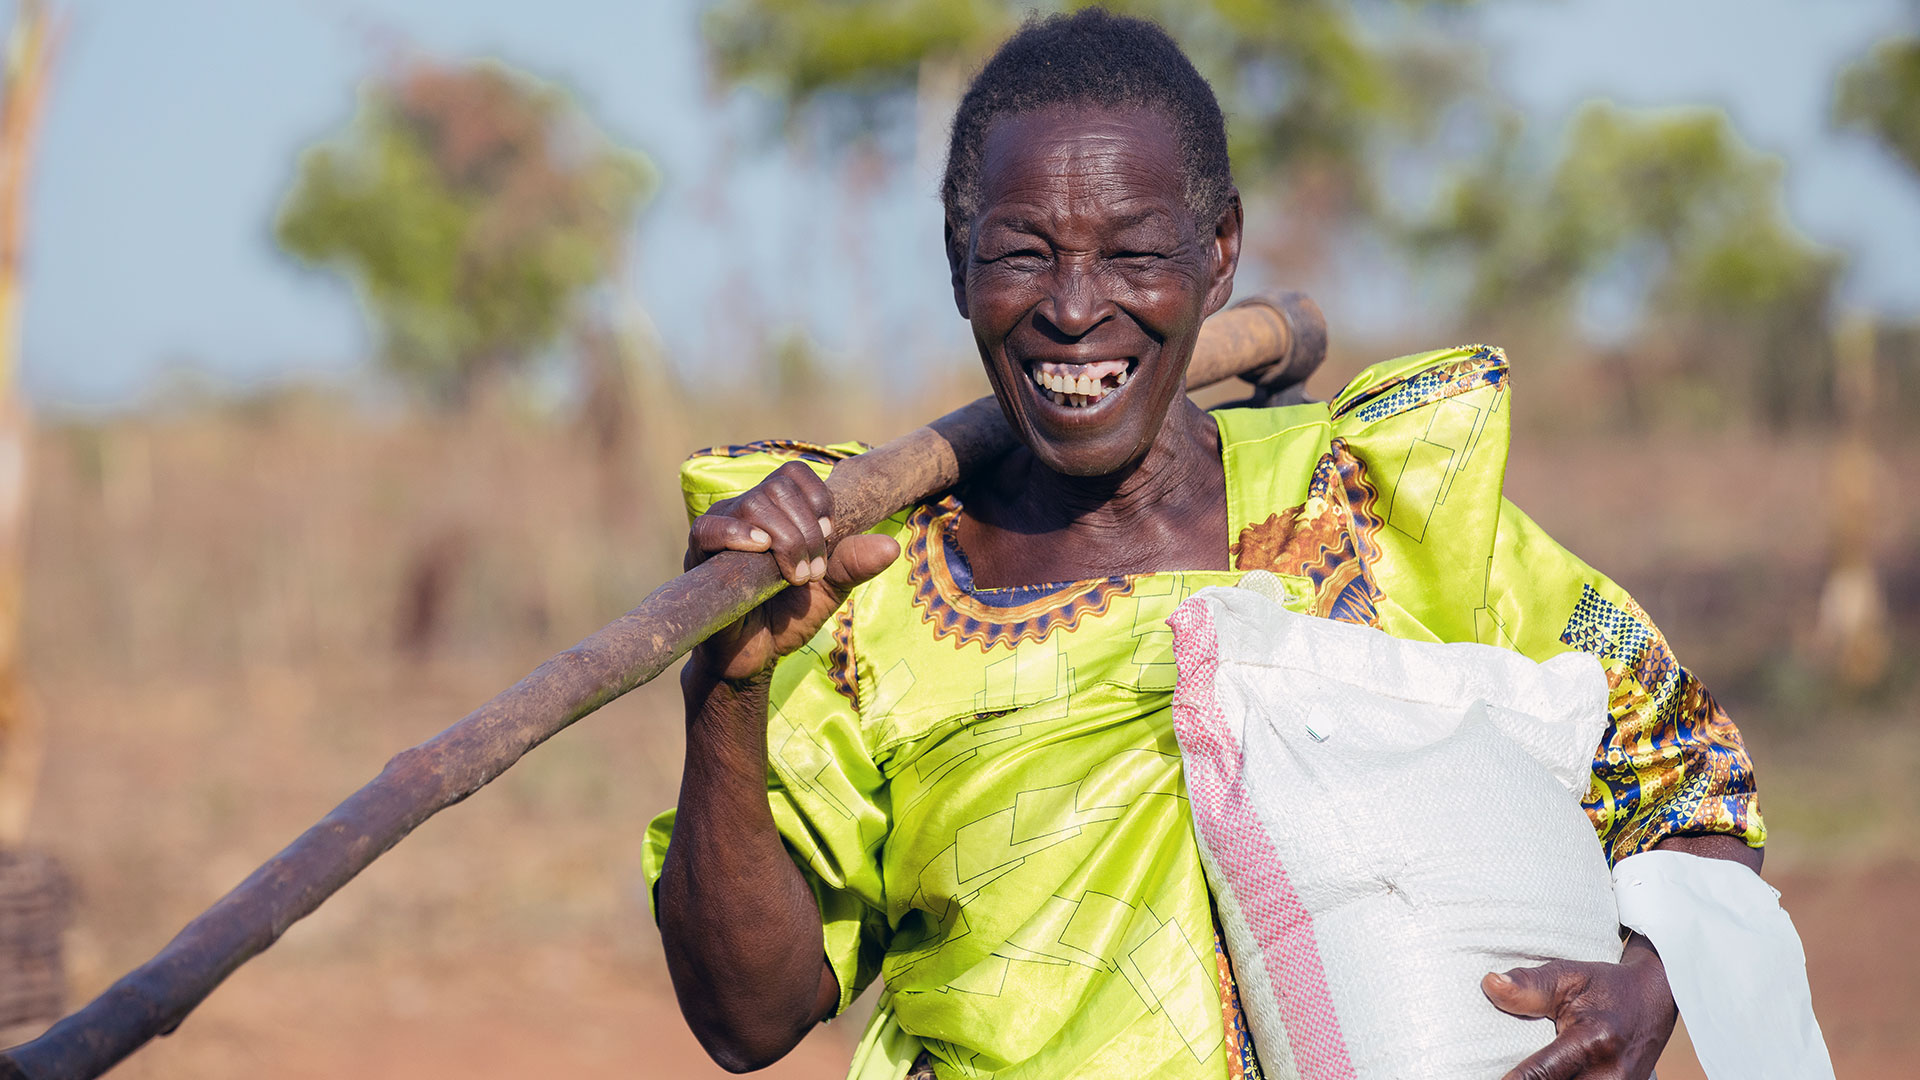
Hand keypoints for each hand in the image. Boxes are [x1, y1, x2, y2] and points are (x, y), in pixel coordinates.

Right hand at [684, 460, 898, 683]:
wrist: (755, 656)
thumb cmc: (789, 616)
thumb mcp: (830, 587)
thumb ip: (855, 563)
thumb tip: (891, 547)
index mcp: (776, 511)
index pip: (795, 474)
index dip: (818, 499)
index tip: (829, 536)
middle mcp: (746, 513)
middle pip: (778, 488)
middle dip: (806, 530)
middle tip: (812, 572)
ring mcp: (720, 530)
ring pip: (752, 505)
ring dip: (784, 539)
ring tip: (794, 578)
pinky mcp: (698, 555)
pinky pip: (709, 528)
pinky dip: (736, 534)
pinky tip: (759, 549)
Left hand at [1481, 936, 1676, 1079]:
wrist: (1655, 998)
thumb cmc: (1605, 986)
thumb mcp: (1568, 975)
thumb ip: (1529, 984)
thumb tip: (1490, 984)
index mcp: (1594, 1040)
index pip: (1541, 1074)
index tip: (1495, 1079)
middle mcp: (1610, 1073)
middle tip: (1502, 1075)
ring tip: (1520, 1075)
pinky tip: (1548, 1077)